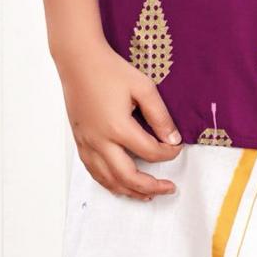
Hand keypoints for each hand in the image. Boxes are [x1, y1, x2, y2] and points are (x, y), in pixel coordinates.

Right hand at [57, 38, 182, 199]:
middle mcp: (100, 141)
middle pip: (128, 177)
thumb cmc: (110, 70)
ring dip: (129, 191)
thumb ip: (160, 116)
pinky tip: (120, 184)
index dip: (169, 153)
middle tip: (169, 188)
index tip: (177, 148)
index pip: (150, 152)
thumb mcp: (143, 88)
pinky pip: (93, 171)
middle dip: (151, 186)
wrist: (78, 61)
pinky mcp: (80, 142)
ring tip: (148, 195)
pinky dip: (109, 183)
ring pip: (108, 180)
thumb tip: (173, 139)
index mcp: (118, 127)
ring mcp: (87, 144)